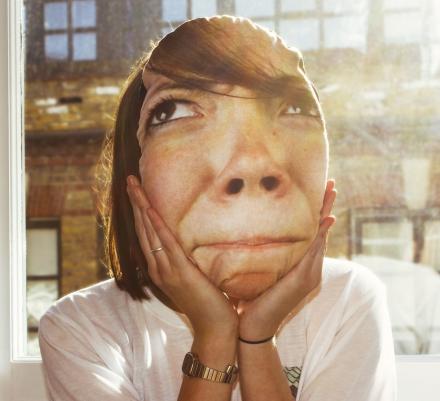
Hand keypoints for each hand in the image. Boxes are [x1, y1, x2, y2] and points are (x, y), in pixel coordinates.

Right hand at [126, 175, 237, 339]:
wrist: (215, 328)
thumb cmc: (208, 302)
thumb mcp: (194, 276)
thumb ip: (188, 260)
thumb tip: (192, 242)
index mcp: (160, 268)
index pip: (146, 235)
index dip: (140, 212)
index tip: (137, 192)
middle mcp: (158, 267)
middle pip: (142, 229)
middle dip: (136, 203)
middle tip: (130, 180)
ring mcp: (166, 270)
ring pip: (149, 232)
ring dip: (141, 207)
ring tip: (134, 186)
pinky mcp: (180, 272)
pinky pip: (165, 244)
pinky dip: (155, 226)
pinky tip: (149, 209)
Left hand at [237, 179, 336, 340]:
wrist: (252, 326)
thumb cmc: (250, 298)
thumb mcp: (256, 270)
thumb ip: (260, 254)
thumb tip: (247, 234)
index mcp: (297, 262)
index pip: (309, 231)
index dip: (314, 210)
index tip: (316, 188)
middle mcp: (308, 266)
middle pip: (320, 229)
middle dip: (325, 205)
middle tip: (331, 183)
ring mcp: (309, 272)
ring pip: (320, 236)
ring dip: (327, 213)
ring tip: (331, 193)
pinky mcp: (304, 279)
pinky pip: (314, 251)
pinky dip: (321, 235)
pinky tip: (326, 219)